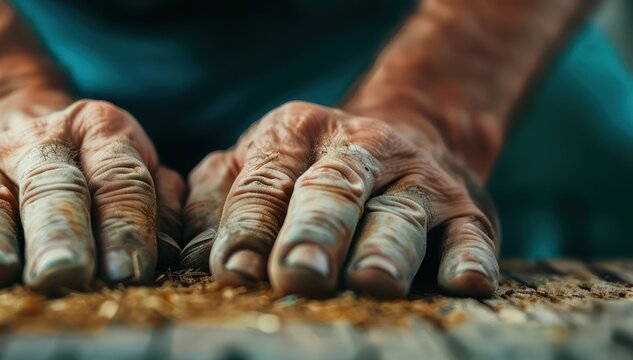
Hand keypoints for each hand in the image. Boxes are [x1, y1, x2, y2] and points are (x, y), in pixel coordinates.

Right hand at [0, 100, 184, 293]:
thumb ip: (158, 207)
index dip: (126, 226)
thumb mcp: (125, 169)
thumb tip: (179, 259)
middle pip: (53, 190)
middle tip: (65, 274)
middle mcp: (38, 146)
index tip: (131, 274)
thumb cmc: (83, 171)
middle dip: (59, 234)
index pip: (120, 180)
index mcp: (99, 134)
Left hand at [179, 101, 498, 298]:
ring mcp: (417, 177)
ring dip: (385, 250)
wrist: (404, 138)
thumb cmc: (304, 171)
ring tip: (372, 283)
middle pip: (332, 192)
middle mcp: (359, 148)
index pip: (264, 184)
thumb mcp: (251, 166)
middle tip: (297, 275)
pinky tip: (462, 283)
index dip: (248, 229)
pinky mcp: (465, 210)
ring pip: (400, 214)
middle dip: (314, 234)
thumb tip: (193, 261)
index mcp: (293, 134)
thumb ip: (214, 205)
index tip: (234, 272)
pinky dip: (468, 259)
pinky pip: (469, 235)